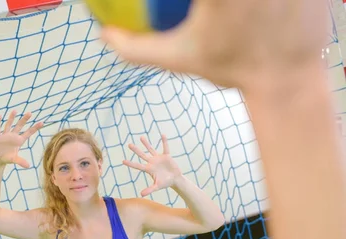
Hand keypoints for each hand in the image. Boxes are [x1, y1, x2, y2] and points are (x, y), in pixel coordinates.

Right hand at [0, 110, 42, 167]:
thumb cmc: (7, 158)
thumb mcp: (14, 159)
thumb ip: (21, 161)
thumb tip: (29, 166)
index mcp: (19, 141)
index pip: (28, 133)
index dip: (35, 128)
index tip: (42, 123)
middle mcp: (13, 136)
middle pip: (20, 126)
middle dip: (24, 120)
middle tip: (30, 113)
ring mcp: (5, 135)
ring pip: (9, 125)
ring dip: (11, 118)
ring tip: (15, 110)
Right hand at [99, 0, 325, 91]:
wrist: (287, 78)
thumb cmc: (231, 68)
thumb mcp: (178, 59)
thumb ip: (136, 48)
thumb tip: (103, 35)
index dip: (188, 0)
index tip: (184, 4)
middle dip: (206, 2)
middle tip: (199, 7)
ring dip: (230, 3)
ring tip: (221, 9)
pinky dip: (261, 1)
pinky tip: (257, 10)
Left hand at [123, 134, 181, 196]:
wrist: (175, 179)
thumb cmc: (165, 183)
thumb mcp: (157, 186)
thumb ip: (149, 190)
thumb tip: (141, 194)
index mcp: (148, 169)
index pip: (138, 165)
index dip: (131, 163)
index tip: (123, 161)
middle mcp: (152, 162)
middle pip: (141, 155)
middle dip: (135, 150)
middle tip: (129, 145)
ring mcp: (158, 158)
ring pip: (150, 149)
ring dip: (146, 144)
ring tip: (141, 137)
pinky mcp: (166, 156)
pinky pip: (165, 147)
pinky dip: (164, 142)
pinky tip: (162, 135)